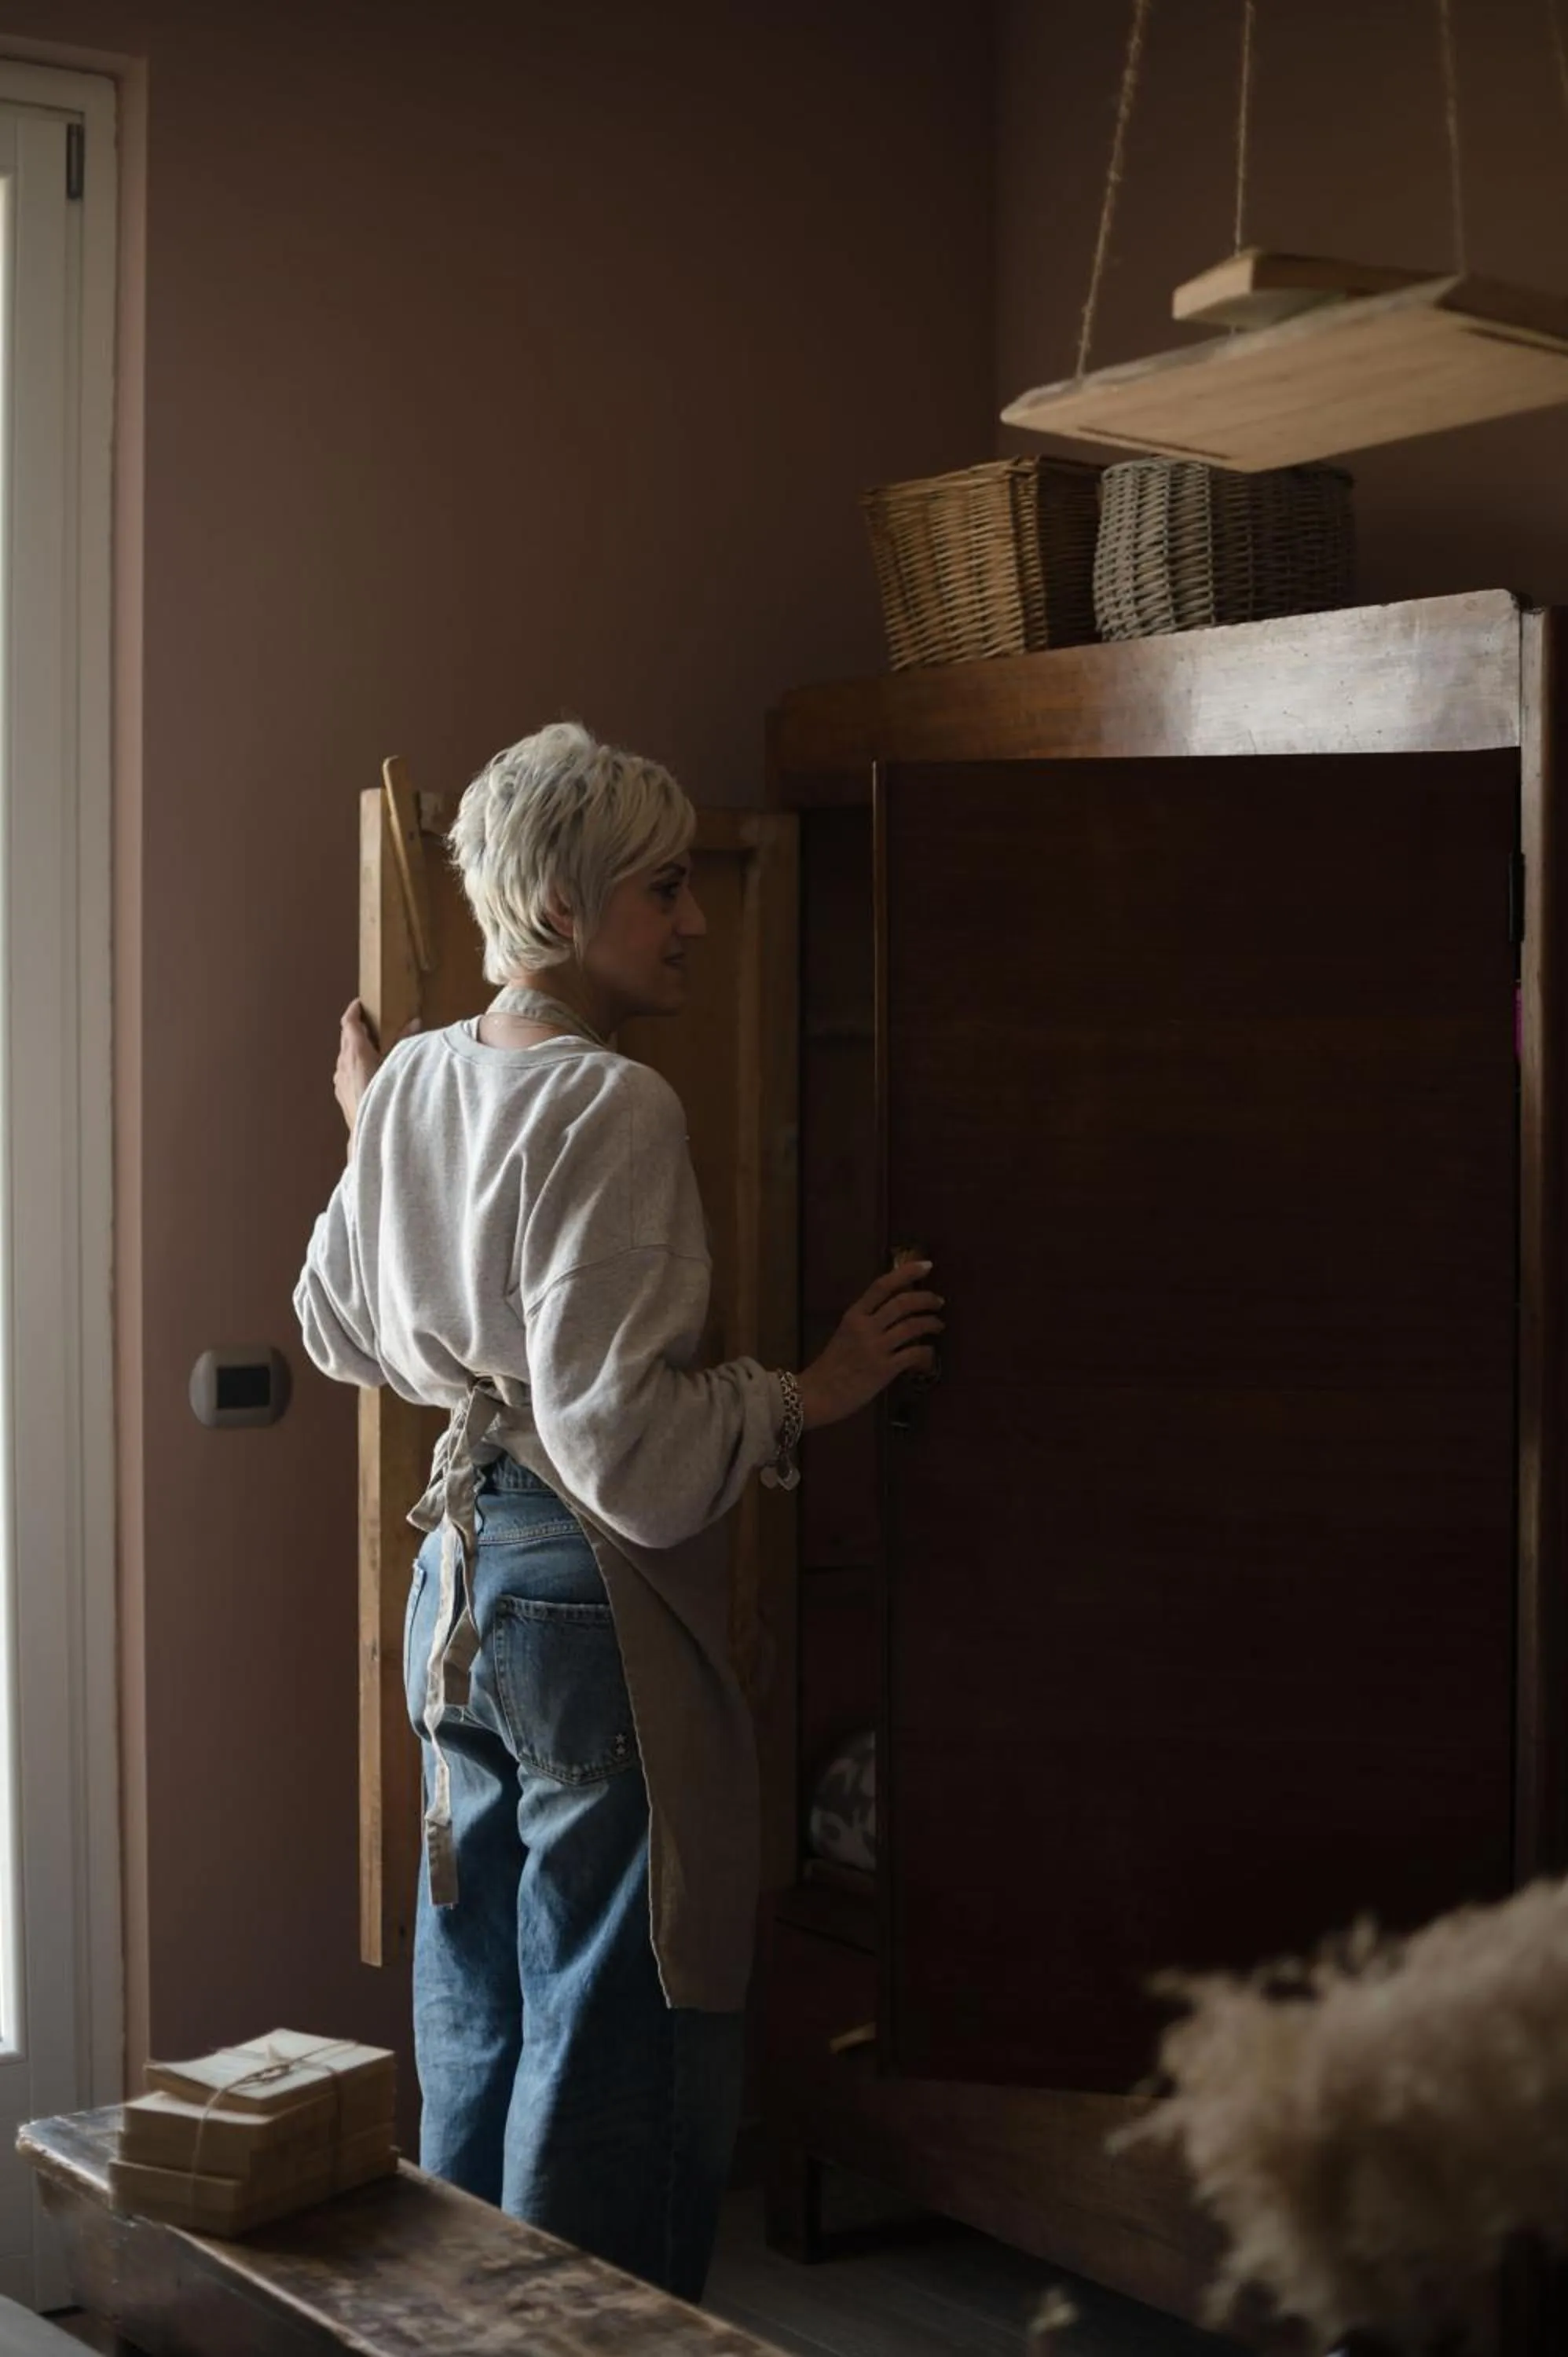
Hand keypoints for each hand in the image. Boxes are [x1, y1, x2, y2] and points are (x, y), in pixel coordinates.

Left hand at [334, 1001, 419, 1142]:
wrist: (368, 1131)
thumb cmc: (384, 1097)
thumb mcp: (398, 1066)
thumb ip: (405, 1042)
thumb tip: (414, 1022)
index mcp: (356, 1052)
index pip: (348, 1023)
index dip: (353, 1011)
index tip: (360, 1004)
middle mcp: (343, 1062)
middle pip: (346, 1037)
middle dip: (356, 1028)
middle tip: (371, 1023)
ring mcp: (339, 1078)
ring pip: (344, 1054)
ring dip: (355, 1047)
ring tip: (371, 1048)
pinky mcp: (340, 1091)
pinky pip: (345, 1070)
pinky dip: (353, 1064)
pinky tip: (366, 1072)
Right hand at [796, 1262, 943, 1431]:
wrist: (817, 1395)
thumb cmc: (831, 1366)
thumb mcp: (844, 1334)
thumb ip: (866, 1322)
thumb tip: (895, 1312)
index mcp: (853, 1315)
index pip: (882, 1286)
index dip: (907, 1272)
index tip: (927, 1266)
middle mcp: (865, 1328)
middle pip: (902, 1303)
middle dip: (926, 1299)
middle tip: (939, 1302)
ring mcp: (875, 1349)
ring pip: (912, 1326)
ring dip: (931, 1323)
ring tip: (939, 1325)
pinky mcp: (884, 1370)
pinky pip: (914, 1354)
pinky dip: (927, 1352)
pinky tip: (929, 1353)